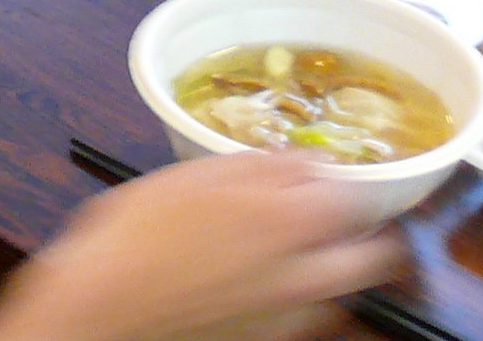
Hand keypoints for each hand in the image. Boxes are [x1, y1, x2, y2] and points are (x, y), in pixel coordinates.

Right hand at [0, 153, 400, 340]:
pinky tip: (269, 277)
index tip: (322, 167)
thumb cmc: (139, 234)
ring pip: (344, 287)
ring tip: (303, 242)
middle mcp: (305, 273)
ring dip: (336, 261)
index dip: (340, 173)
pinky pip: (309, 312)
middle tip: (336, 209)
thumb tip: (305, 160)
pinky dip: (303, 292)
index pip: (353, 191)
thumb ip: (260, 166)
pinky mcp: (271, 336)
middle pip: (375, 254)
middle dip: (363, 228)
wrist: (108, 305)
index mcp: (289, 220)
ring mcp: (293, 313)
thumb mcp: (193, 175)